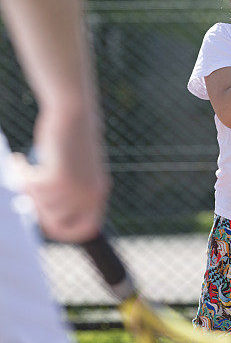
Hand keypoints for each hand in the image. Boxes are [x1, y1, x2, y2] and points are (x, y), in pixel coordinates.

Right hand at [11, 104, 109, 241]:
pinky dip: (22, 175)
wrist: (73, 111)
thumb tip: (45, 216)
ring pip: (40, 205)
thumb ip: (68, 192)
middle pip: (56, 224)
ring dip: (28, 188)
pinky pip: (31, 189)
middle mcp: (91, 195)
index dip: (64, 231)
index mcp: (99, 193)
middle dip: (37, 211)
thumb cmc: (71, 136)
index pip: (86, 230)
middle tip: (29, 192)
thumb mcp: (77, 169)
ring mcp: (75, 190)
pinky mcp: (58, 179)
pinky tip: (19, 161)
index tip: (45, 220)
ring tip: (25, 168)